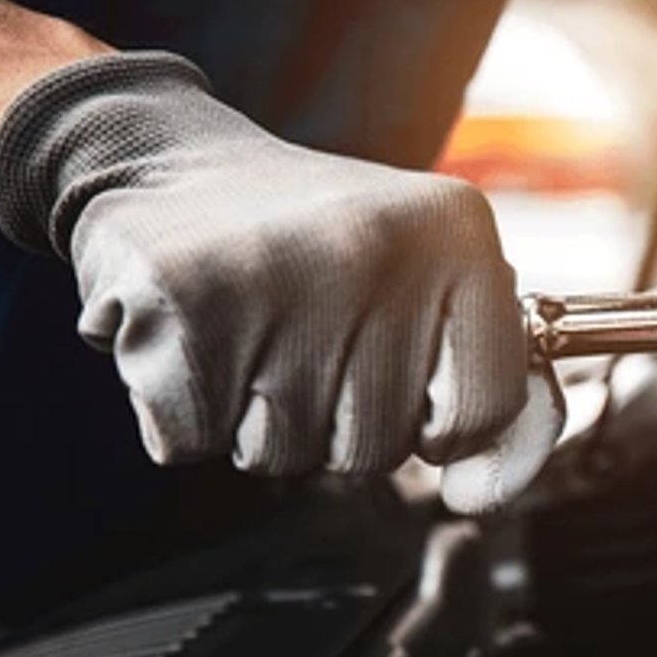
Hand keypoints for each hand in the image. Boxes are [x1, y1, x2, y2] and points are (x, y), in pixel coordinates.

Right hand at [0, 52, 559, 513]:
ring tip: (248, 334)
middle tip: (301, 338)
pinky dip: (184, 415)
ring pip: (285, 454)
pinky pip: (193, 442)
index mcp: (455, 234)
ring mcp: (276, 271)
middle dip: (334, 423)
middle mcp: (376, 245)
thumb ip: (480, 389)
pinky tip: (193, 341)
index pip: (485, 410)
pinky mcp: (180, 300)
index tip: (402, 376)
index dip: (439, 424)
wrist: (171, 161)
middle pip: (378, 447)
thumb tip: (478, 495)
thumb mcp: (427, 286)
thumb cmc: (315, 249)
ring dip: (256, 422)